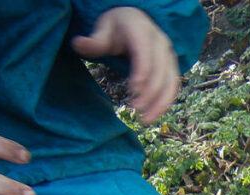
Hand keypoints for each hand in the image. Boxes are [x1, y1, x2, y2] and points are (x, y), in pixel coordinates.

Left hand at [71, 7, 179, 124]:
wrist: (135, 20)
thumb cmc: (116, 27)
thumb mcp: (103, 29)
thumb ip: (94, 40)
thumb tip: (77, 44)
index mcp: (142, 30)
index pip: (145, 53)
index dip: (142, 72)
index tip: (133, 90)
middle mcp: (160, 43)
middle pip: (160, 71)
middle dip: (150, 93)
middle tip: (135, 109)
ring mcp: (169, 56)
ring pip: (170, 83)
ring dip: (160, 103)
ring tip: (145, 120)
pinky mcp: (172, 68)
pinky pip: (172, 88)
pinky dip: (164, 103)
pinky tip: (152, 115)